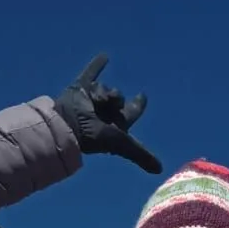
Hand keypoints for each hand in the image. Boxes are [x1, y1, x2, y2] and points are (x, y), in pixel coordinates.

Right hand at [53, 54, 162, 174]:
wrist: (68, 126)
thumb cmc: (94, 137)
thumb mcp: (122, 144)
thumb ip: (141, 155)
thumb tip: (160, 171)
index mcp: (116, 123)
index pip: (132, 111)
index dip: (139, 103)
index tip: (143, 96)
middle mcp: (105, 111)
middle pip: (119, 98)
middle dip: (116, 99)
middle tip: (108, 104)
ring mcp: (92, 99)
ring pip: (106, 88)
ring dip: (102, 93)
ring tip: (94, 102)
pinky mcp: (81, 88)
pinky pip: (91, 73)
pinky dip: (97, 65)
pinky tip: (105, 57)